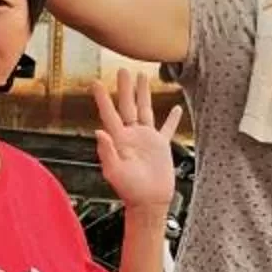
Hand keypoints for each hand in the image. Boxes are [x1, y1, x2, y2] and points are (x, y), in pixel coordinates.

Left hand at [94, 73, 181, 215]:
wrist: (149, 202)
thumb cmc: (131, 191)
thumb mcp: (116, 172)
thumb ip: (107, 151)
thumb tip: (99, 132)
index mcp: (119, 140)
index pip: (110, 114)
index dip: (103, 98)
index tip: (96, 83)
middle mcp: (132, 136)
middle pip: (127, 105)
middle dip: (125, 87)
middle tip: (122, 69)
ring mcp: (146, 139)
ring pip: (145, 110)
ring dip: (144, 94)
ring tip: (143, 77)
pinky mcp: (160, 146)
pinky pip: (166, 128)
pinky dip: (172, 119)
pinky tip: (175, 108)